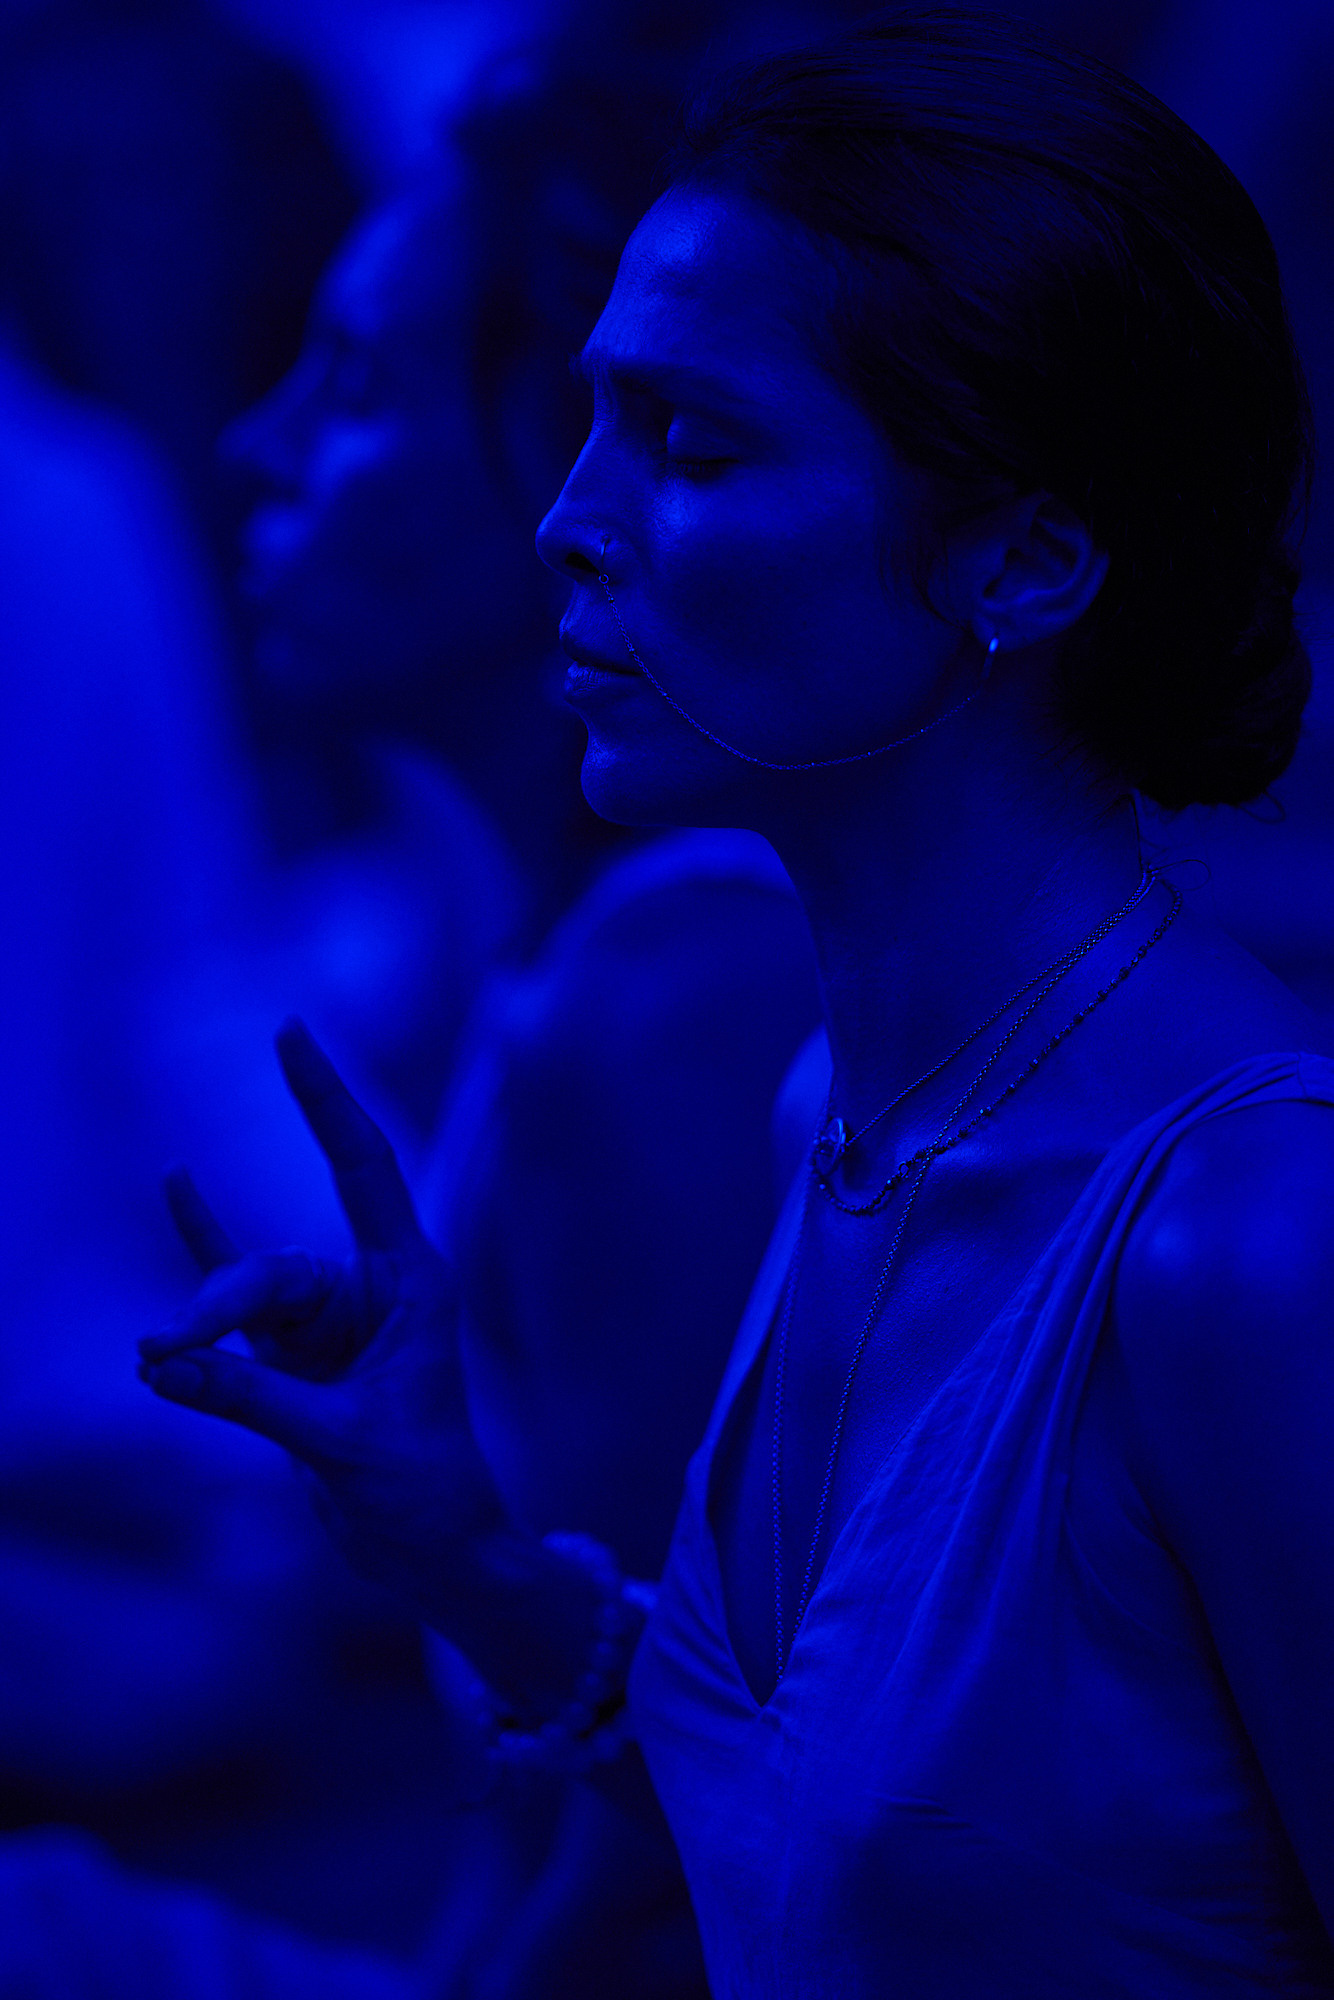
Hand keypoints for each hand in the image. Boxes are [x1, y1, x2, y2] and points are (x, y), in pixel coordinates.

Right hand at [138, 1020, 503, 1607]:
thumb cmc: (422, 1492)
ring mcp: (330, 1318)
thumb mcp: (342, 1443)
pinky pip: (237, 1298)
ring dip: (199, 1322)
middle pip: (278, 1264)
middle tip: (165, 1352)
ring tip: (152, 1354)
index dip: (326, 1099)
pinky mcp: (292, 1353)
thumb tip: (163, 1363)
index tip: (290, 1032)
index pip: (364, 1167)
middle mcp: (373, 1287)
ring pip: (246, 1295)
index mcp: (414, 1282)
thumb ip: (254, 1401)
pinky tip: (178, 1183)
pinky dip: (204, 1251)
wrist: (431, 1550)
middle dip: (218, 1302)